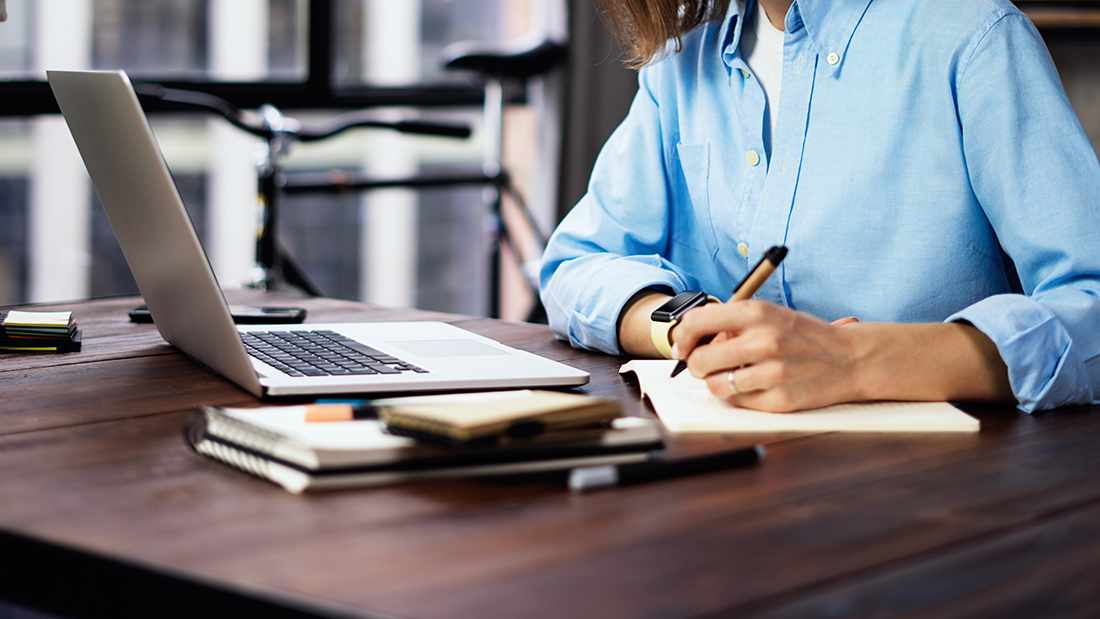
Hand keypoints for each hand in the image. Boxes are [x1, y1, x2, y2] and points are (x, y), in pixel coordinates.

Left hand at [671, 301, 863, 411]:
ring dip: (716, 382)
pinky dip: (739, 396)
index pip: (697, 321)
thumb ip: (733, 324)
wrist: (850, 358)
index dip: (682, 337)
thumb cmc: (804, 336)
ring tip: (730, 376)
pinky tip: (754, 386)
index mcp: (757, 313)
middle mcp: (764, 341)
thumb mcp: (770, 315)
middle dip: (696, 365)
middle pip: (700, 360)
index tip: (683, 346)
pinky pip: (738, 402)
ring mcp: (773, 373)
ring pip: (715, 385)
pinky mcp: (780, 400)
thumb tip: (693, 340)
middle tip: (705, 365)